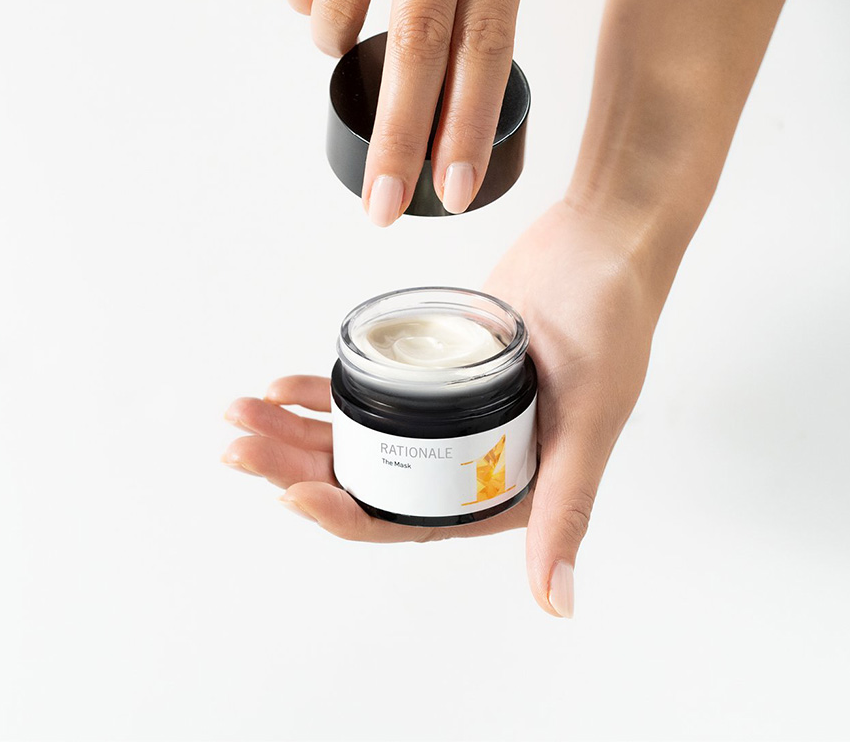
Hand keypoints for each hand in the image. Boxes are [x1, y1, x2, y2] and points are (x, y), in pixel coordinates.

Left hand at [221, 201, 663, 615]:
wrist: (605, 244)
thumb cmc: (612, 324)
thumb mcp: (589, 420)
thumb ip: (567, 507)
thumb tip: (556, 605)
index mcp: (505, 488)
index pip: (407, 521)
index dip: (342, 516)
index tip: (287, 494)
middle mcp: (469, 460)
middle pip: (366, 479)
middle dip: (296, 469)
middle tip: (237, 449)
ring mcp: (447, 415)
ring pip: (357, 437)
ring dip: (296, 432)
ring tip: (240, 415)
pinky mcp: (433, 372)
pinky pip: (368, 391)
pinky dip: (323, 392)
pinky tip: (282, 387)